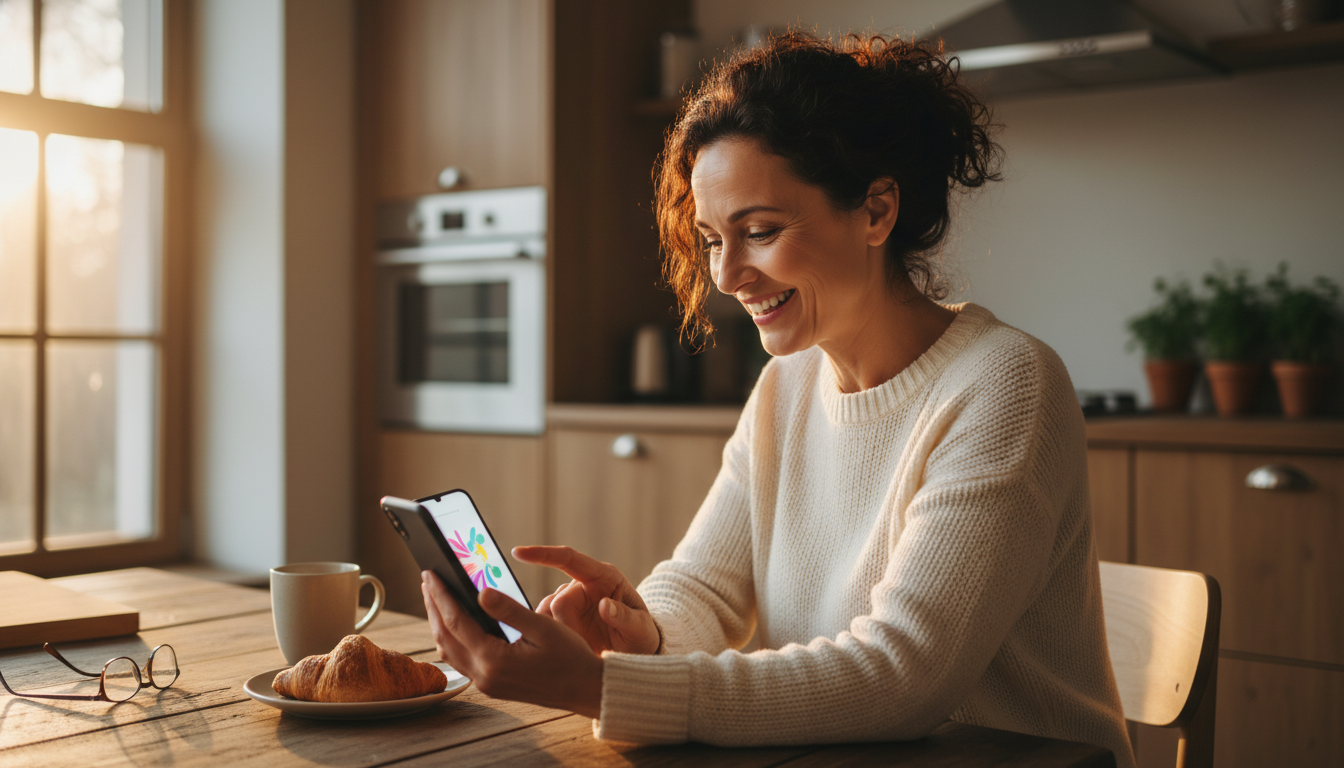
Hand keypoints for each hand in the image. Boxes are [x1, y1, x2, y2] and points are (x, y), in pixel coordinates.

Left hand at [421, 571, 602, 717]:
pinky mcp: (491, 685)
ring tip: (436, 598)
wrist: (585, 689)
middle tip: (427, 580)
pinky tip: (454, 625)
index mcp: (495, 660)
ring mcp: (486, 684)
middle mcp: (484, 676)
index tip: (430, 573)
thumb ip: (509, 610)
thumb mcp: (543, 627)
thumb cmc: (570, 657)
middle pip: (445, 637)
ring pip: (448, 651)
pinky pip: (460, 660)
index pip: (456, 621)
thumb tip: (480, 592)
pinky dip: (451, 638)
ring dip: (439, 623)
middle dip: (433, 606)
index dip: (440, 595)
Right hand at [512, 546, 659, 654]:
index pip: (568, 558)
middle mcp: (582, 586)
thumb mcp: (640, 628)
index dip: (543, 555)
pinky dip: (554, 641)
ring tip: (587, 649)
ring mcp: (570, 603)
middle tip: (588, 645)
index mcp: (603, 576)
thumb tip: (605, 605)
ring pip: (547, 616)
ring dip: (562, 637)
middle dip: (568, 627)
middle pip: (557, 601)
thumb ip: (624, 617)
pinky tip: (571, 650)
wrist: (636, 652)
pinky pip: (545, 627)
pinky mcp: (561, 620)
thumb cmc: (642, 635)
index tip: (518, 553)